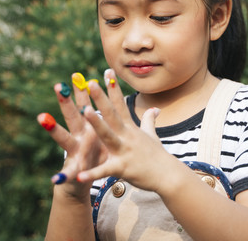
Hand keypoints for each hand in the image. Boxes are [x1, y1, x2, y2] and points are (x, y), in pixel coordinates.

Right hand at [37, 73, 107, 199]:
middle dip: (65, 101)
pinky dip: (62, 176)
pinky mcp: (73, 170)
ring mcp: (73, 152)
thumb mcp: (103, 133)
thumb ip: (105, 117)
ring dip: (53, 128)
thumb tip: (111, 98)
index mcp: (87, 127)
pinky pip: (67, 173)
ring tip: (42, 117)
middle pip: (71, 115)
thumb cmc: (97, 153)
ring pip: (62, 138)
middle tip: (58, 85)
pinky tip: (55, 179)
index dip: (82, 91)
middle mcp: (77, 136)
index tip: (78, 74)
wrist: (84, 179)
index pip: (83, 105)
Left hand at [76, 69, 176, 192]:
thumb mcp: (153, 135)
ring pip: (108, 135)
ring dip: (97, 123)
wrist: (169, 176)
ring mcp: (125, 151)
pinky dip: (92, 173)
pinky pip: (104, 170)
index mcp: (131, 128)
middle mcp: (127, 136)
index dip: (113, 88)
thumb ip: (150, 120)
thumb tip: (156, 108)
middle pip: (112, 114)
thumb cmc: (158, 156)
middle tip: (91, 83)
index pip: (121, 104)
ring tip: (84, 111)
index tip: (107, 71)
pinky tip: (78, 175)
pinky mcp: (122, 168)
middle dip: (101, 98)